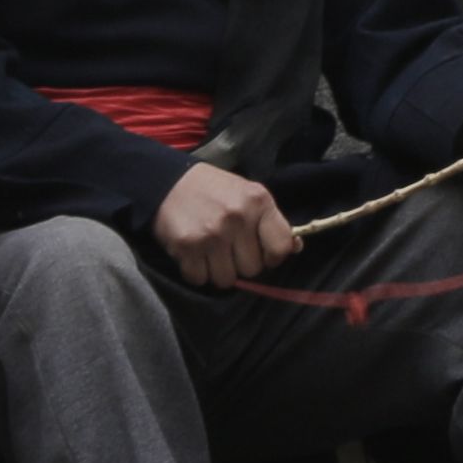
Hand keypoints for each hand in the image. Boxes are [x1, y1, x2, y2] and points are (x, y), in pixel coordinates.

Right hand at [151, 161, 300, 290]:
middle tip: (228, 247)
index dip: (271, 255)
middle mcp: (237, 217)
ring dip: (218, 271)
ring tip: (210, 251)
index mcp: (259, 201)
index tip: (260, 250)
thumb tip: (296, 248)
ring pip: (226, 280)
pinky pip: (200, 279)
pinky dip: (196, 272)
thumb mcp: (248, 195)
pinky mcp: (187, 247)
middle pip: (252, 269)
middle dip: (240, 263)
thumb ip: (271, 222)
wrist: (166, 182)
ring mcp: (212, 233)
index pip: (281, 247)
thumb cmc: (213, 191)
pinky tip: (194, 253)